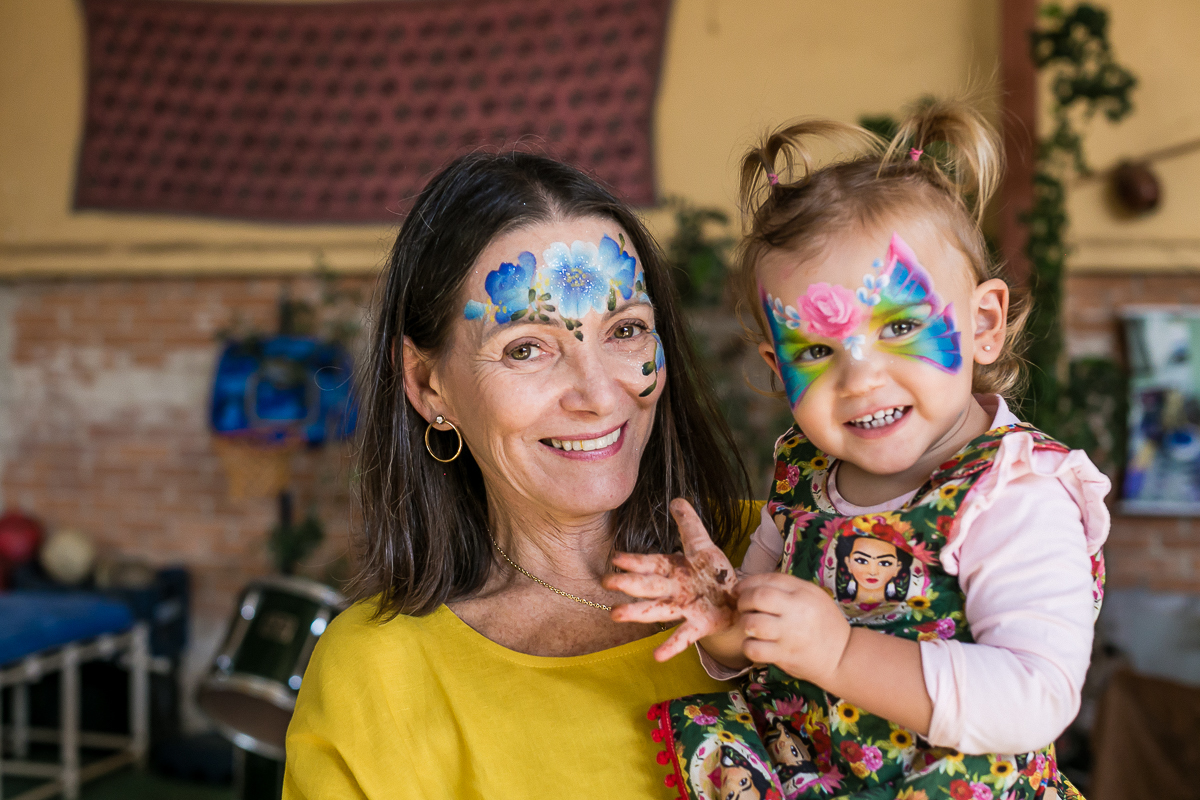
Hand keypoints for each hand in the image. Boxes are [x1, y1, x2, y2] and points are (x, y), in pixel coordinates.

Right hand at [602, 499, 737, 661]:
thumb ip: (688, 525)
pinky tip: (657, 656)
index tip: (616, 559)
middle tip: (606, 583)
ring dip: (637, 613)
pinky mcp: (700, 625)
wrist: (737, 597)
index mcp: (673, 569)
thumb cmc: (713, 572)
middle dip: (628, 584)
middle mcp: (674, 590)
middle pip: (648, 586)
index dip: (635, 561)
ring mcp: (684, 608)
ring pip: (657, 610)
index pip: (650, 563)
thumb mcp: (702, 545)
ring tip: (615, 615)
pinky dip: (671, 646)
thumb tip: (677, 500)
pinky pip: (683, 636)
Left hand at [735, 572, 851, 685]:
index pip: (768, 579)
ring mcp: (790, 635)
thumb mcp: (812, 595)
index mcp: (803, 592)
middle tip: (743, 607)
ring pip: (752, 624)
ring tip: (750, 626)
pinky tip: (754, 643)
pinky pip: (754, 649)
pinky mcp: (784, 655)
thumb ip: (786, 587)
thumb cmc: (824, 622)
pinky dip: (748, 645)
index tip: (739, 590)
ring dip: (744, 623)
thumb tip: (751, 584)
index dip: (747, 583)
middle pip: (757, 598)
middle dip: (743, 600)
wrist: (842, 654)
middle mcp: (796, 611)